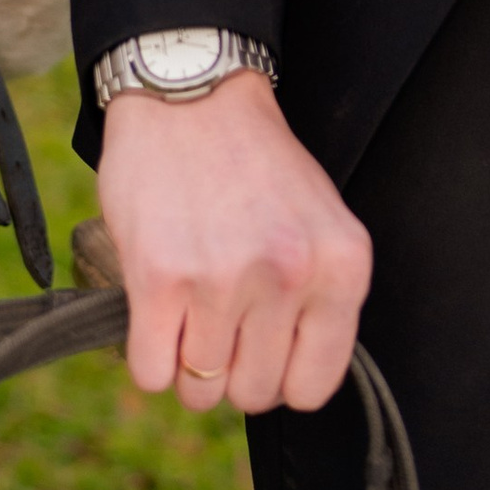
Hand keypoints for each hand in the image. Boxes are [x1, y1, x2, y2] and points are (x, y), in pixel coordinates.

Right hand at [96, 71, 371, 417]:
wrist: (192, 95)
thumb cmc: (254, 162)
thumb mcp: (318, 222)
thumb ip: (319, 298)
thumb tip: (292, 380)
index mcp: (340, 265)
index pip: (314, 386)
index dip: (281, 377)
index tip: (262, 349)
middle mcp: (289, 276)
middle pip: (253, 394)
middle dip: (231, 370)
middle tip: (219, 318)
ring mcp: (223, 280)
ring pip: (199, 390)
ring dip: (186, 360)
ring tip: (188, 304)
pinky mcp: (159, 279)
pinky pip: (151, 373)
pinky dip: (149, 353)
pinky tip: (157, 307)